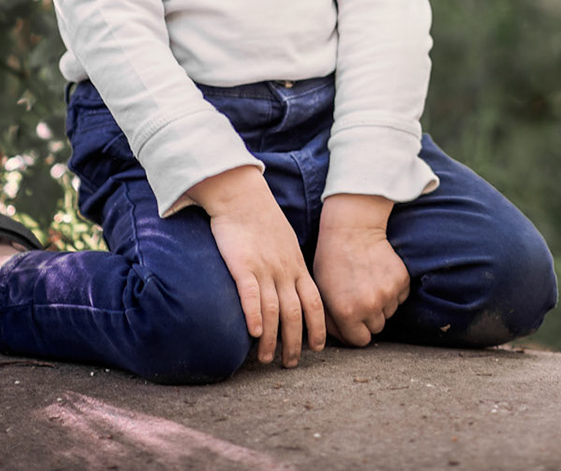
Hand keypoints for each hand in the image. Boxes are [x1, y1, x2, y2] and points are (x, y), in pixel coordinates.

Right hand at [189, 165, 325, 365]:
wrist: (242, 195)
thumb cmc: (262, 220)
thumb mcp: (286, 244)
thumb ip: (291, 267)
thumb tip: (293, 288)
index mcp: (297, 267)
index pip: (315, 302)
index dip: (318, 327)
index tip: (318, 348)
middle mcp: (284, 271)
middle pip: (295, 314)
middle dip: (295, 343)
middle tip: (290, 364)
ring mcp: (264, 268)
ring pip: (274, 310)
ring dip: (272, 339)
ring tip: (267, 359)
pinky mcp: (242, 264)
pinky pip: (251, 294)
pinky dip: (254, 315)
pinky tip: (254, 333)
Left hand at [314, 194, 408, 346]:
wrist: (352, 230)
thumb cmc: (332, 260)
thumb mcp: (322, 293)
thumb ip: (331, 320)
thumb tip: (343, 337)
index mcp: (346, 313)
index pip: (359, 341)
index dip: (355, 332)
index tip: (352, 321)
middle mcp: (369, 307)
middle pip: (376, 328)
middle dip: (368, 318)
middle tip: (359, 298)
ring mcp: (388, 294)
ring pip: (389, 313)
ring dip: (381, 304)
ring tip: (367, 283)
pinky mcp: (401, 281)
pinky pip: (400, 298)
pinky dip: (392, 291)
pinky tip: (378, 275)